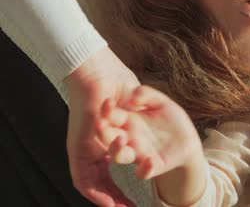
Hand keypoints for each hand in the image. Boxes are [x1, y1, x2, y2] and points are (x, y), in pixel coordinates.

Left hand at [63, 47, 138, 206]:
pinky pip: (83, 178)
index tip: (140, 196)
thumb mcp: (140, 99)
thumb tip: (154, 115)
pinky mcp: (78, 148)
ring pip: (93, 183)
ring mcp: (86, 148)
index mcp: (111, 136)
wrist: (98, 73)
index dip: (127, 181)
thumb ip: (145, 108)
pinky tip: (108, 202)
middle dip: (117, 199)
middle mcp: (97, 145)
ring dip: (108, 199)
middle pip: (105, 180)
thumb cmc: (118, 80)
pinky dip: (95, 193)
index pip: (118, 165)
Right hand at [99, 86, 206, 205]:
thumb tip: (133, 97)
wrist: (187, 140)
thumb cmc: (170, 118)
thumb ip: (146, 94)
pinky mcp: (153, 166)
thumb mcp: (160, 101)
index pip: (110, 117)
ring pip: (120, 155)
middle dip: (103, 131)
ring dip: (116, 150)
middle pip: (108, 137)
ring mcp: (139, 153)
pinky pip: (143, 172)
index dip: (106, 110)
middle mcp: (129, 138)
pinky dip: (144, 169)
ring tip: (121, 140)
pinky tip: (150, 161)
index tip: (107, 101)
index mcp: (127, 121)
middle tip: (101, 123)